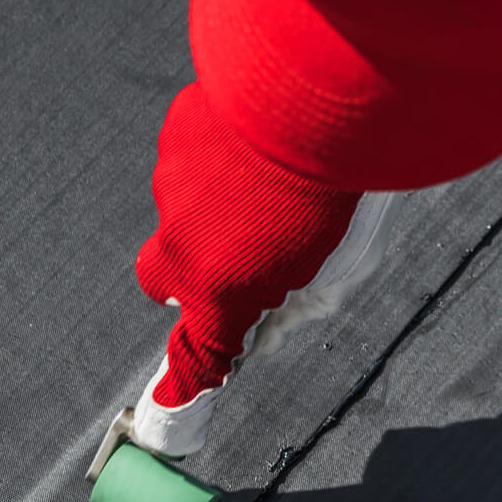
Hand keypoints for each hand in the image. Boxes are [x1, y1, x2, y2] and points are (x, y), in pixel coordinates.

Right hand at [129, 83, 398, 456]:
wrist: (316, 101)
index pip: (195, 349)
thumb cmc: (338, 194)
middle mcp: (181, 245)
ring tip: (273, 184)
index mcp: (220, 289)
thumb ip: (293, 297)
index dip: (187, 375)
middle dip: (191, 278)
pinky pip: (191, 158)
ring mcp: (171, 187)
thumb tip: (269, 315)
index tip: (171, 400)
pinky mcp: (176, 136)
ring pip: (182, 212)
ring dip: (216, 207)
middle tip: (239, 259)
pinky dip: (218, 157)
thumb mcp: (335, 267)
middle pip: (163, 281)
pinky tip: (260, 141)